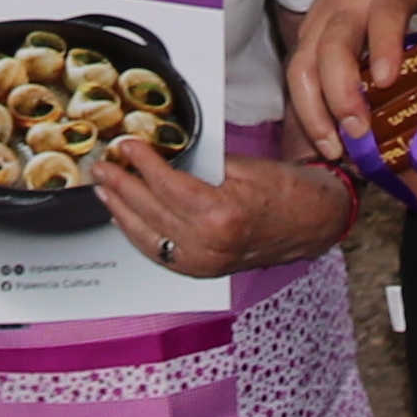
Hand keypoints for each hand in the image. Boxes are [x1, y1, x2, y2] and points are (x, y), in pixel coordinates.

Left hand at [95, 131, 347, 283]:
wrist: (314, 223)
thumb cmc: (288, 191)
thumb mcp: (244, 166)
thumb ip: (202, 164)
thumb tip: (165, 153)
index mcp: (221, 215)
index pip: (166, 185)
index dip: (142, 162)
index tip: (126, 145)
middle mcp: (209, 246)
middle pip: (151, 211)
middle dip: (122, 186)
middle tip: (103, 166)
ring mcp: (204, 264)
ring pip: (149, 236)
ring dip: (122, 211)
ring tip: (105, 190)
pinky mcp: (203, 271)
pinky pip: (160, 253)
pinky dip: (139, 234)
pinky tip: (126, 219)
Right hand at [295, 0, 416, 180]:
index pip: (385, 12)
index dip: (383, 44)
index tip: (385, 80)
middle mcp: (351, 0)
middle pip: (333, 45)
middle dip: (340, 92)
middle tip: (359, 131)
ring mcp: (324, 16)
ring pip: (303, 62)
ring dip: (314, 108)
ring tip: (336, 148)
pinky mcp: (309, 30)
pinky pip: (297, 70)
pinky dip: (304, 107)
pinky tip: (324, 138)